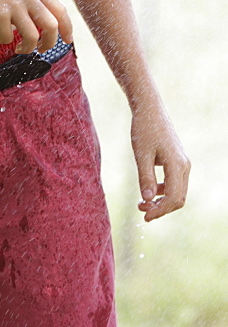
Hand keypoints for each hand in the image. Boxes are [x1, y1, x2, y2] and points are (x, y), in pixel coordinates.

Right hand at [0, 0, 72, 52]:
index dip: (67, 27)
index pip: (60, 9)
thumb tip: (42, 26)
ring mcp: (13, 3)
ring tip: (17, 49)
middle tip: (40, 50)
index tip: (68, 40)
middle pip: (51, 26)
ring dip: (27, 48)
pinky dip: (2, 41)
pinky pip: (8, 38)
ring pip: (32, 36)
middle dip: (49, 43)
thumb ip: (28, 1)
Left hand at [131, 102, 190, 220]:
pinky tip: (148, 191)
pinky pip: (174, 182)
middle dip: (161, 208)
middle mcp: (184, 166)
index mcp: (177, 165)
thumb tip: (147, 200)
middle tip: (142, 212)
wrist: (149, 109)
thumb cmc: (144, 129)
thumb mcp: (141, 155)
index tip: (145, 216)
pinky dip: (162, 190)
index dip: (160, 211)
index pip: (173, 198)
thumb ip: (145, 178)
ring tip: (142, 204)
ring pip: (177, 191)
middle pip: (178, 198)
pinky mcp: (177, 160)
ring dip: (161, 200)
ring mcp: (182, 163)